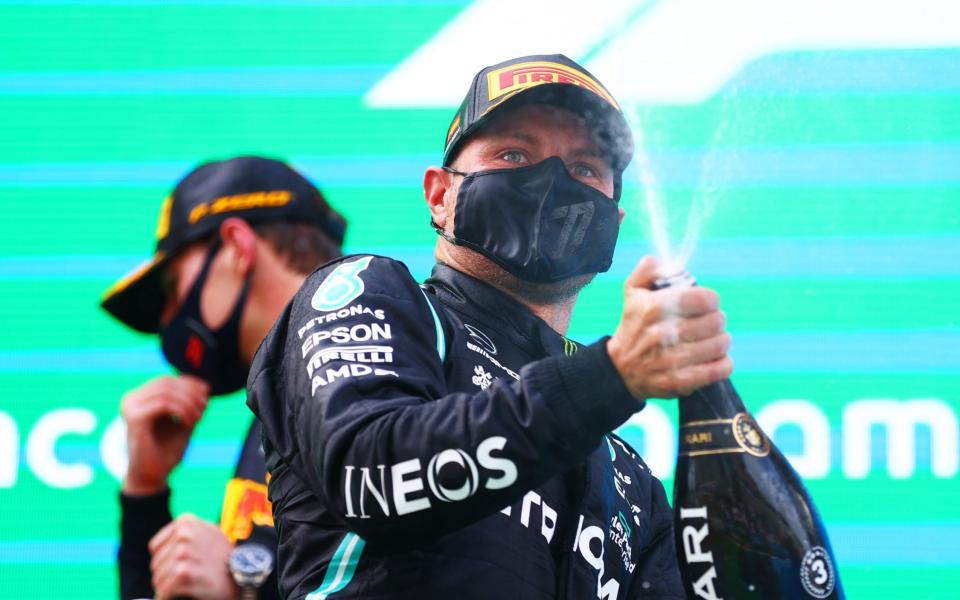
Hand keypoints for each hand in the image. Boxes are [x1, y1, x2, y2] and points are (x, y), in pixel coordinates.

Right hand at [121, 375, 209, 494]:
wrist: (151, 477)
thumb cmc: (166, 450)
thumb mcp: (183, 421)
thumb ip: (191, 403)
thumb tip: (205, 385)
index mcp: (140, 398)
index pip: (168, 380)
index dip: (190, 385)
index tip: (206, 398)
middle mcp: (131, 399)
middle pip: (167, 382)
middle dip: (191, 393)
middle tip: (204, 408)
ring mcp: (130, 408)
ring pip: (167, 391)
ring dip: (189, 403)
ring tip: (198, 418)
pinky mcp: (134, 418)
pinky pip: (164, 404)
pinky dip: (182, 411)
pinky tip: (189, 424)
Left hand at [149, 513, 238, 599]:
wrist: (245, 576)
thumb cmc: (226, 559)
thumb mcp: (208, 535)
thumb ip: (187, 535)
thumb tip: (162, 548)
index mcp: (187, 522)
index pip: (156, 547)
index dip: (168, 561)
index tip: (182, 567)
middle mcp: (184, 533)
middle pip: (156, 564)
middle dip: (168, 576)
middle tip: (189, 580)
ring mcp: (183, 552)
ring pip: (158, 579)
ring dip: (170, 588)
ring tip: (190, 586)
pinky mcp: (183, 573)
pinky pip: (164, 591)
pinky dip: (170, 597)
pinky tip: (185, 594)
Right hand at [607, 256, 732, 399]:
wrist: (619, 369)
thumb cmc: (633, 326)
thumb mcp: (632, 292)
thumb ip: (649, 269)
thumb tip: (671, 263)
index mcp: (655, 308)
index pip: (705, 299)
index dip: (711, 299)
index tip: (705, 304)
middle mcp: (664, 334)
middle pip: (717, 321)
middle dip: (717, 320)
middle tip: (709, 323)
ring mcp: (672, 359)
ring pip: (721, 344)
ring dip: (721, 341)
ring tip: (711, 341)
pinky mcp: (680, 381)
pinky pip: (720, 368)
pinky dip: (723, 363)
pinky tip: (713, 358)